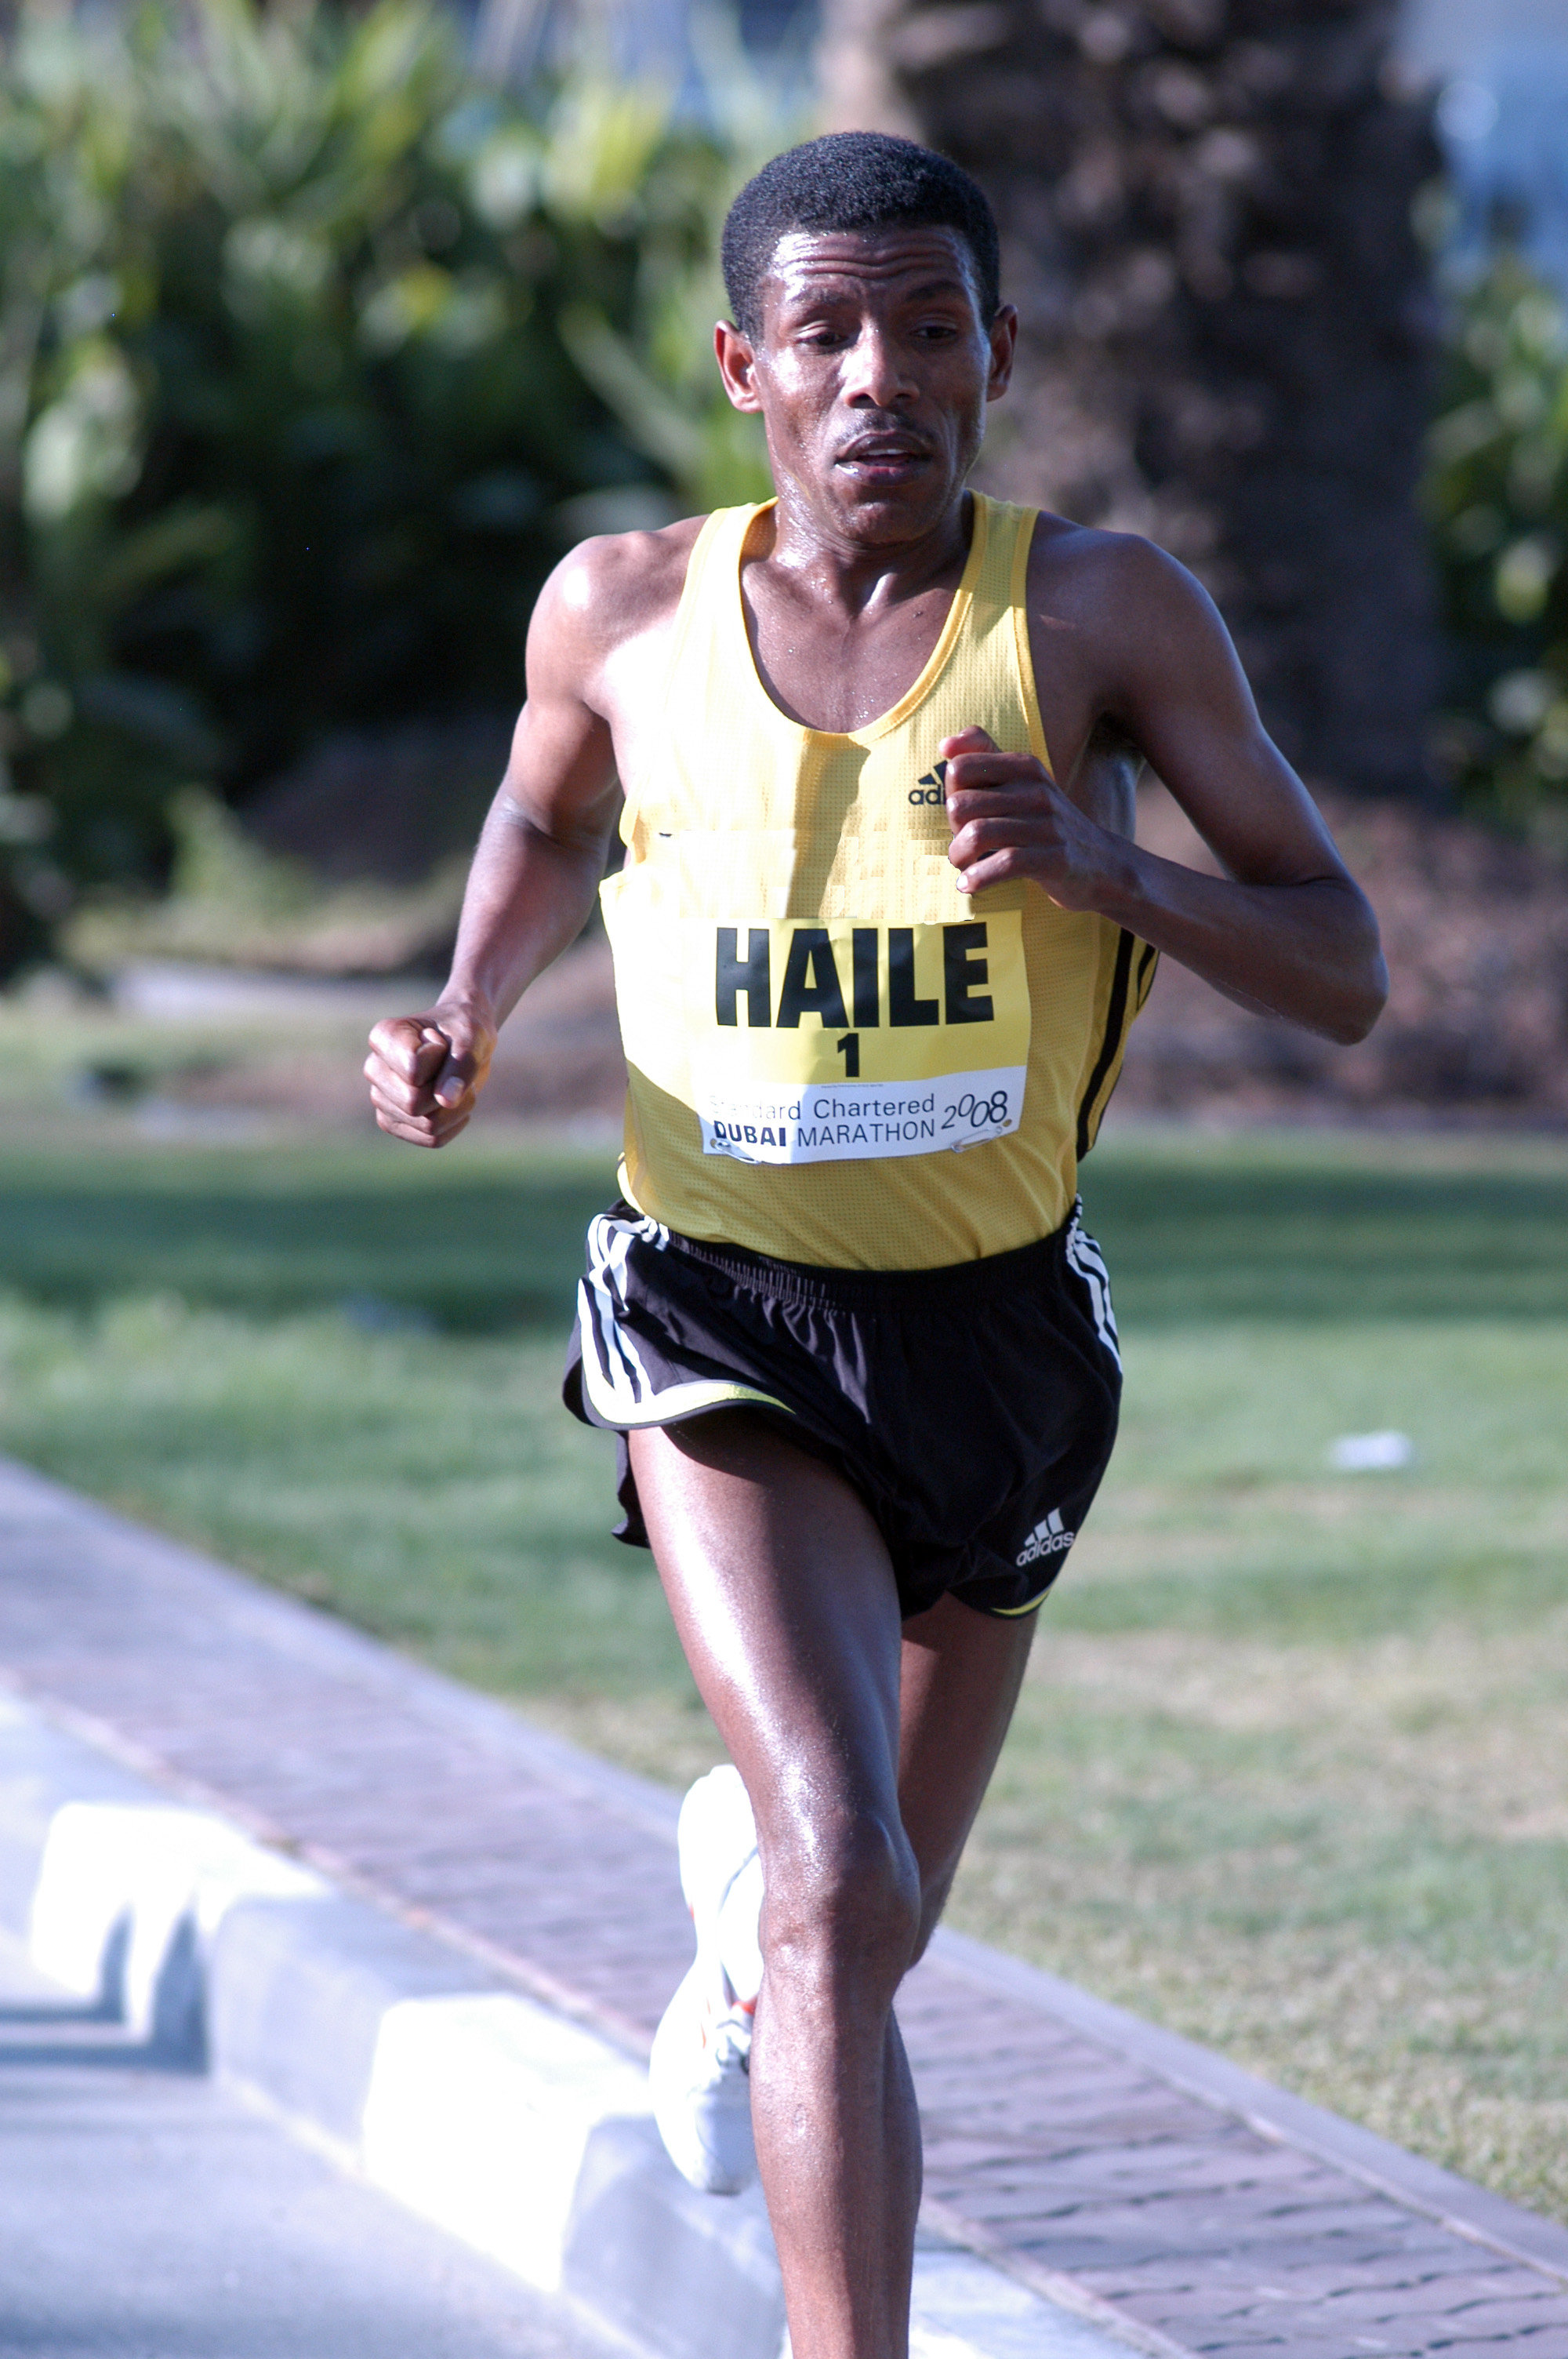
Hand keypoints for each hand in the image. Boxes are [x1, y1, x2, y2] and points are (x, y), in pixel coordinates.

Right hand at [364, 1000, 496, 1147]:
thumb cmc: (464, 1031)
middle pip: (413, 1103)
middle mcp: (374, 1069)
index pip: (414, 1069)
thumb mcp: (472, 1037)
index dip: (441, 1058)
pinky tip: (452, 1102)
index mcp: (383, 1037)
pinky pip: (433, 1139)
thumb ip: (461, 1064)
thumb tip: (446, 1101)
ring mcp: (380, 1099)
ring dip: (456, 1107)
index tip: (441, 1041)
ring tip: (453, 1083)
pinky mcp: (393, 1122)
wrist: (463, 1043)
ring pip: (427, 1125)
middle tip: (451, 1067)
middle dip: (447, 1089)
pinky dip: (454, 1123)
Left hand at [942, 727, 1123, 909]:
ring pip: (977, 834)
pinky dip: (978, 878)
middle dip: (952, 831)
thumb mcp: (1023, 783)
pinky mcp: (1054, 858)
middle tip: (964, 846)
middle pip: (961, 805)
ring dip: (959, 857)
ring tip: (964, 866)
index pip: (960, 769)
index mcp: (1025, 767)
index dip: (951, 795)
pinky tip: (969, 885)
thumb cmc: (1047, 824)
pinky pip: (1004, 864)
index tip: (964, 815)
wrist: (1100, 863)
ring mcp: (1047, 824)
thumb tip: (945, 745)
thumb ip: (984, 757)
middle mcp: (1036, 790)